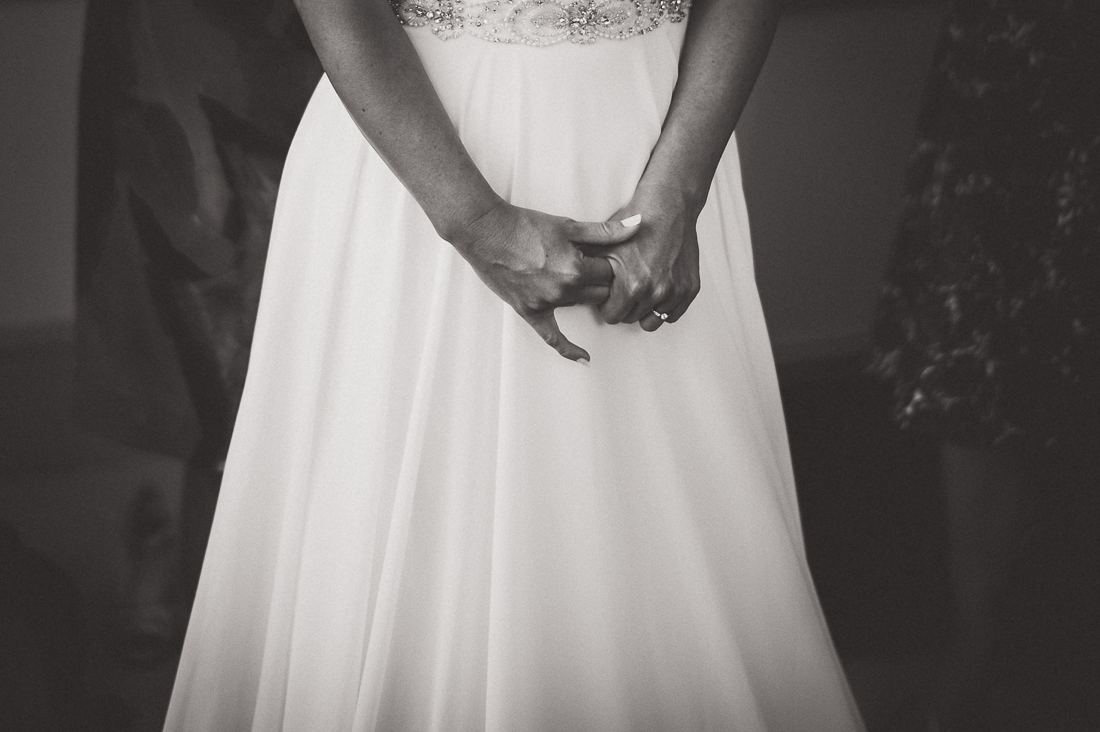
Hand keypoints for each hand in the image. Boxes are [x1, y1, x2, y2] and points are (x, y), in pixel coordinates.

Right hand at [449, 200, 639, 361]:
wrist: (487, 232)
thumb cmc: (525, 225)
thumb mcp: (569, 224)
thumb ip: (605, 231)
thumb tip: (638, 225)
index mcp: (576, 268)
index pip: (611, 273)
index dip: (613, 263)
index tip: (610, 256)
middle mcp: (564, 290)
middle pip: (601, 292)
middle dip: (604, 281)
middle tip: (598, 266)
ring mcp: (546, 303)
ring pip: (582, 305)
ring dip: (586, 295)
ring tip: (582, 278)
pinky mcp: (529, 311)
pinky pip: (552, 337)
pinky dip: (569, 349)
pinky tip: (585, 359)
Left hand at [589, 182, 701, 331]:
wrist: (670, 206)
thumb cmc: (637, 222)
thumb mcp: (605, 245)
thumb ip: (588, 269)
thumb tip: (570, 284)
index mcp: (632, 285)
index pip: (612, 316)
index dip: (607, 304)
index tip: (609, 292)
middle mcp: (656, 292)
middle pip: (631, 319)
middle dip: (625, 306)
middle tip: (624, 287)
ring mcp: (675, 291)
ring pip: (652, 320)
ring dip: (644, 309)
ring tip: (640, 289)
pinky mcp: (690, 288)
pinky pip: (673, 314)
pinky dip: (664, 306)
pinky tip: (656, 290)